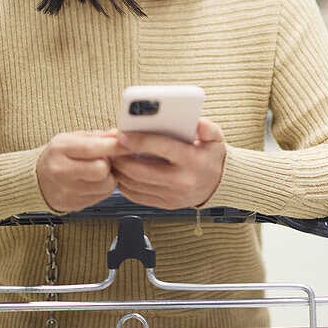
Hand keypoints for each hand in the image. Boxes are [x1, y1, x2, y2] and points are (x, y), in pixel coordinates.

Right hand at [36, 130, 128, 212]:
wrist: (37, 179)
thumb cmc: (58, 155)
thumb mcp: (72, 138)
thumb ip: (97, 136)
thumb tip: (119, 135)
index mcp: (60, 149)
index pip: (92, 148)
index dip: (114, 146)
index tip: (129, 143)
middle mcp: (60, 171)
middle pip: (101, 169)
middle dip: (109, 164)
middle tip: (104, 159)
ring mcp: (66, 190)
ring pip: (105, 185)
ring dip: (108, 177)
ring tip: (98, 171)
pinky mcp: (73, 204)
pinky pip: (102, 197)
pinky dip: (103, 188)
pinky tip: (93, 181)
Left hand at [112, 118, 226, 209]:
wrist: (217, 184)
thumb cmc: (211, 156)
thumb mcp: (216, 138)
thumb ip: (208, 128)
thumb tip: (198, 122)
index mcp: (192, 161)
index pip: (162, 148)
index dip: (140, 140)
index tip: (123, 133)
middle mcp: (181, 181)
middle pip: (141, 171)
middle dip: (121, 158)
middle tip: (110, 145)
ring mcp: (171, 196)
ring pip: (135, 185)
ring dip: (119, 170)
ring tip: (111, 156)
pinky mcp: (164, 205)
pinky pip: (136, 196)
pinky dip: (123, 183)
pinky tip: (120, 171)